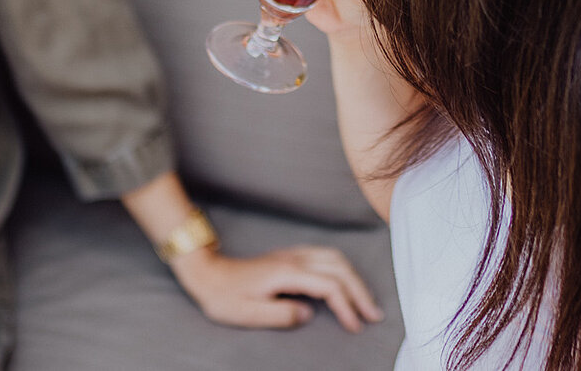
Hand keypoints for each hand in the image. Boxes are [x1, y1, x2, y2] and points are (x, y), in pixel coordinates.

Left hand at [170, 244, 383, 331]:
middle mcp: (294, 259)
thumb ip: (281, 315)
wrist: (207, 273)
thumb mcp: (247, 313)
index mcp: (286, 273)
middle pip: (340, 268)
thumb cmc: (223, 296)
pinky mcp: (290, 256)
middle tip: (373, 314)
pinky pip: (326, 256)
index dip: (346, 306)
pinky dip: (342, 269)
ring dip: (354, 278)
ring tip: (365, 300)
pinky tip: (344, 281)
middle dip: (360, 291)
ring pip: (335, 258)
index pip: (329, 286)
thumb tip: (308, 314)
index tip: (354, 325)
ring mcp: (293, 254)